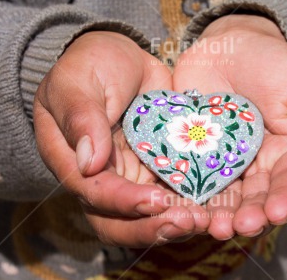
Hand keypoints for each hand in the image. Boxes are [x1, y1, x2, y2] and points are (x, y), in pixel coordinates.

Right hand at [34, 32, 208, 247]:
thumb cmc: (91, 65)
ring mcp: (132, 177)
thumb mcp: (78, 82)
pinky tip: (215, 205)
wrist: (122, 59)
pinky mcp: (158, 170)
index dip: (123, 202)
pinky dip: (192, 203)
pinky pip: (174, 194)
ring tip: (205, 220)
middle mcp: (101, 179)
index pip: (94, 194)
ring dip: (175, 223)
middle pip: (119, 221)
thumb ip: (80, 118)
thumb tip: (88, 164)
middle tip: (187, 222)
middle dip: (152, 228)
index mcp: (71, 162)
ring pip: (148, 217)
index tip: (154, 201)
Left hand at [173, 15, 286, 238]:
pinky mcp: (193, 156)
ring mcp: (223, 164)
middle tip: (241, 226)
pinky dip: (188, 194)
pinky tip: (183, 206)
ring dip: (220, 214)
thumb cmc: (274, 64)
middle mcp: (256, 167)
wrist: (228, 46)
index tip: (278, 211)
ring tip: (215, 227)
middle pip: (256, 198)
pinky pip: (190, 177)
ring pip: (224, 196)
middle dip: (251, 215)